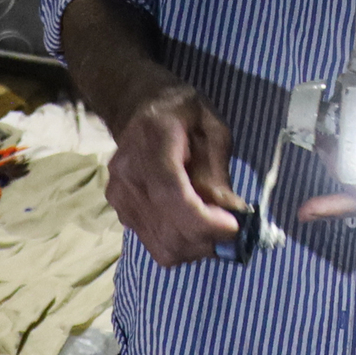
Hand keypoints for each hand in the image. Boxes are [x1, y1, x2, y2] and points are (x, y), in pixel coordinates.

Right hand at [105, 79, 244, 265]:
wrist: (137, 107)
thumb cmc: (181, 112)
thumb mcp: (211, 127)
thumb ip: (218, 169)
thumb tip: (232, 211)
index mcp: (151, 143)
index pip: (170, 194)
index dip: (203, 220)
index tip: (234, 226)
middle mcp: (128, 176)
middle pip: (168, 229)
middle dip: (208, 238)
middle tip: (234, 226)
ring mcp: (120, 198)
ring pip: (162, 246)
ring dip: (197, 247)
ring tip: (216, 227)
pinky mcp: (121, 213)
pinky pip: (155, 244)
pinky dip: (182, 245)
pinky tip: (196, 225)